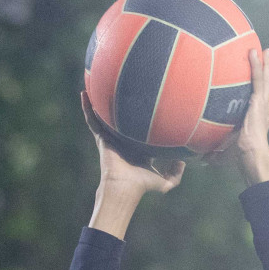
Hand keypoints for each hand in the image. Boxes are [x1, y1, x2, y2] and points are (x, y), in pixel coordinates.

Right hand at [82, 92, 183, 238]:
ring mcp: (111, 137)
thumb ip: (176, 174)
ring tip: (95, 83)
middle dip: (120, 105)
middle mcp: (123, 139)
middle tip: (122, 87)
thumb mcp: (165, 182)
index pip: (140, 128)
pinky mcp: (101, 137)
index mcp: (137, 146)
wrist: (125, 186)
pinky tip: (84, 94)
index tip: (146, 102)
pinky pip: (92, 119)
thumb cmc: (143, 185)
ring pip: (104, 116)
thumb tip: (184, 162)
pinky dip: (87, 107)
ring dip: (99, 101)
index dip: (143, 117)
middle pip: (121, 118)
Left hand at [223, 48, 268, 185]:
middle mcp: (262, 109)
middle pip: (265, 85)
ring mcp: (262, 104)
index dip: (258, 89)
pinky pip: (258, 79)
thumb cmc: (240, 157)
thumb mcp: (224, 152)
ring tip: (264, 50)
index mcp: (256, 118)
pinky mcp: (260, 101)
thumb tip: (201, 158)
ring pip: (265, 79)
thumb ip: (214, 152)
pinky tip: (253, 52)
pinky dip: (257, 65)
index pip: (258, 99)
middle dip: (266, 71)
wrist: (251, 155)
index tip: (257, 80)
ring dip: (264, 63)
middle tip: (265, 56)